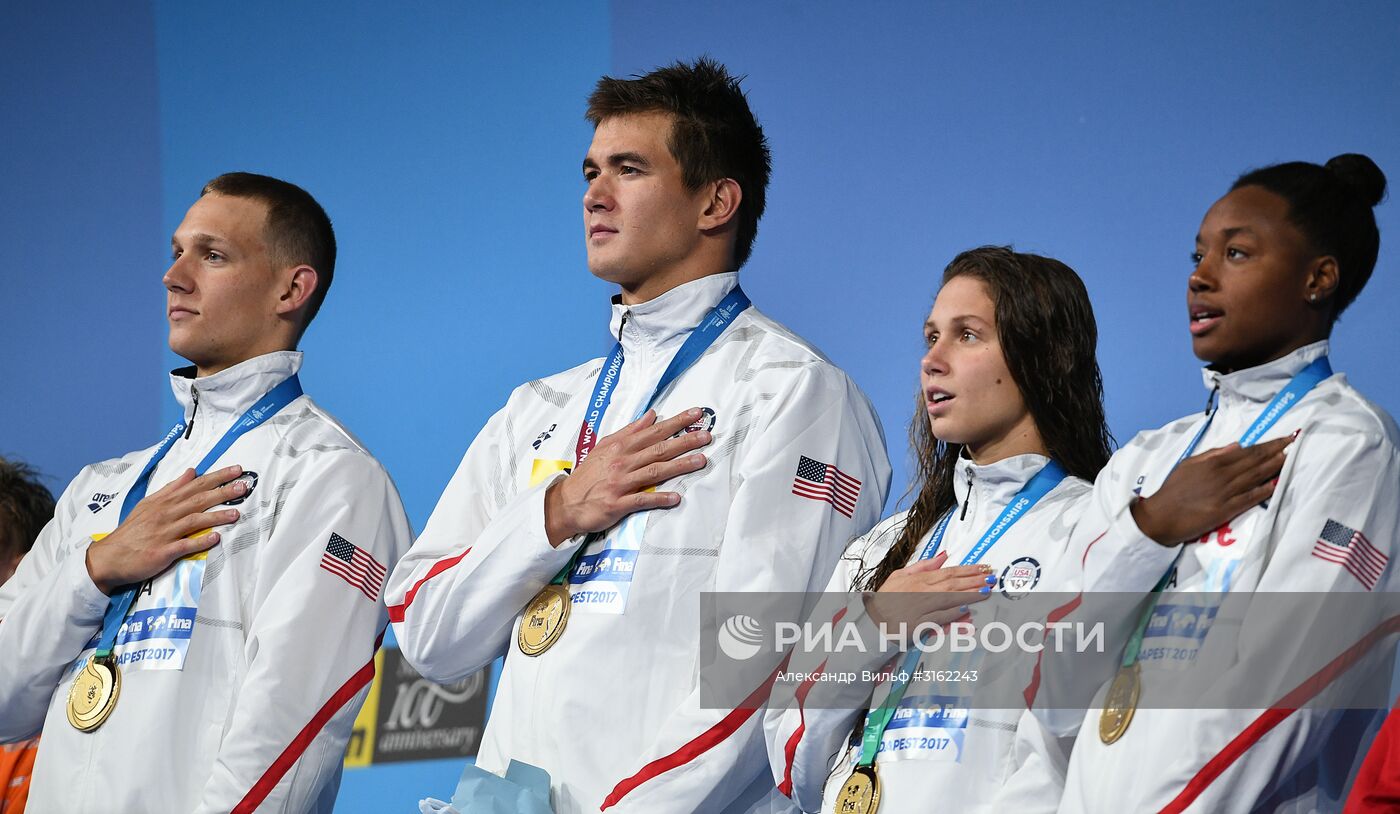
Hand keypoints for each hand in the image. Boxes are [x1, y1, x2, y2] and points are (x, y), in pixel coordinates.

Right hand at [85, 465, 248, 593]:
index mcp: (163, 502)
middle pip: (198, 499)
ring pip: (194, 520)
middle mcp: (165, 514)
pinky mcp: (163, 552)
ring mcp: (164, 533)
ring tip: (236, 513)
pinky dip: (200, 541)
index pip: (194, 485)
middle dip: (222, 491)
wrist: (109, 557)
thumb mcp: (148, 504)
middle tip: (243, 486)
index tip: (236, 470)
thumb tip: (191, 472)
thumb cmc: (132, 531)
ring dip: (216, 516)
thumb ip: (171, 488)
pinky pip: (184, 545)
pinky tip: (216, 538)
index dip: (216, 477)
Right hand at [544, 409, 711, 546]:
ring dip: (679, 466)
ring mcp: (621, 483)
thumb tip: (651, 415)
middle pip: (659, 449)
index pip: (654, 431)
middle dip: (684, 441)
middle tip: (706, 436)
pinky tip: (675, 498)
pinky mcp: (617, 503)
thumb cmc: (589, 474)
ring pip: (655, 471)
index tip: (696, 414)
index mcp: (621, 447)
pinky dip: (659, 498)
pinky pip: (641, 500)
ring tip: (701, 461)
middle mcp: (623, 462)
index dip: (676, 422)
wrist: (566, 502)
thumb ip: (630, 431)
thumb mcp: (606, 446)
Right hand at [864, 551, 995, 631]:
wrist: (871, 620)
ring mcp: (920, 608)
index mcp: (919, 579)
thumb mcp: (900, 575)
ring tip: (986, 592)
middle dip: (975, 580)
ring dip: (969, 595)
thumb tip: (943, 555)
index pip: (949, 572)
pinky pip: (938, 618)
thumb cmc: (885, 599)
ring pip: (949, 599)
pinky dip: (951, 613)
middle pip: (953, 583)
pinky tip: (964, 609)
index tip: (984, 568)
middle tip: (992, 578)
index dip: (969, 570)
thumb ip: (923, 565)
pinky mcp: (918, 624)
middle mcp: (922, 592)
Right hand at [1131, 435, 1293, 546]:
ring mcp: (1225, 492)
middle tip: (1294, 443)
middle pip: (1255, 461)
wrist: (1161, 515)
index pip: (1247, 451)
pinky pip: (1249, 498)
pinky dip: (1264, 490)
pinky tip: (1276, 484)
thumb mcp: (1188, 464)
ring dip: (1274, 467)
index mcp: (1213, 462)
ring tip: (1290, 459)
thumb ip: (1212, 454)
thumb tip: (1237, 445)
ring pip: (1255, 476)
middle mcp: (1222, 475)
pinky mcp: (1226, 509)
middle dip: (1276, 451)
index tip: (1284, 438)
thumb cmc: (1173, 489)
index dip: (1267, 444)